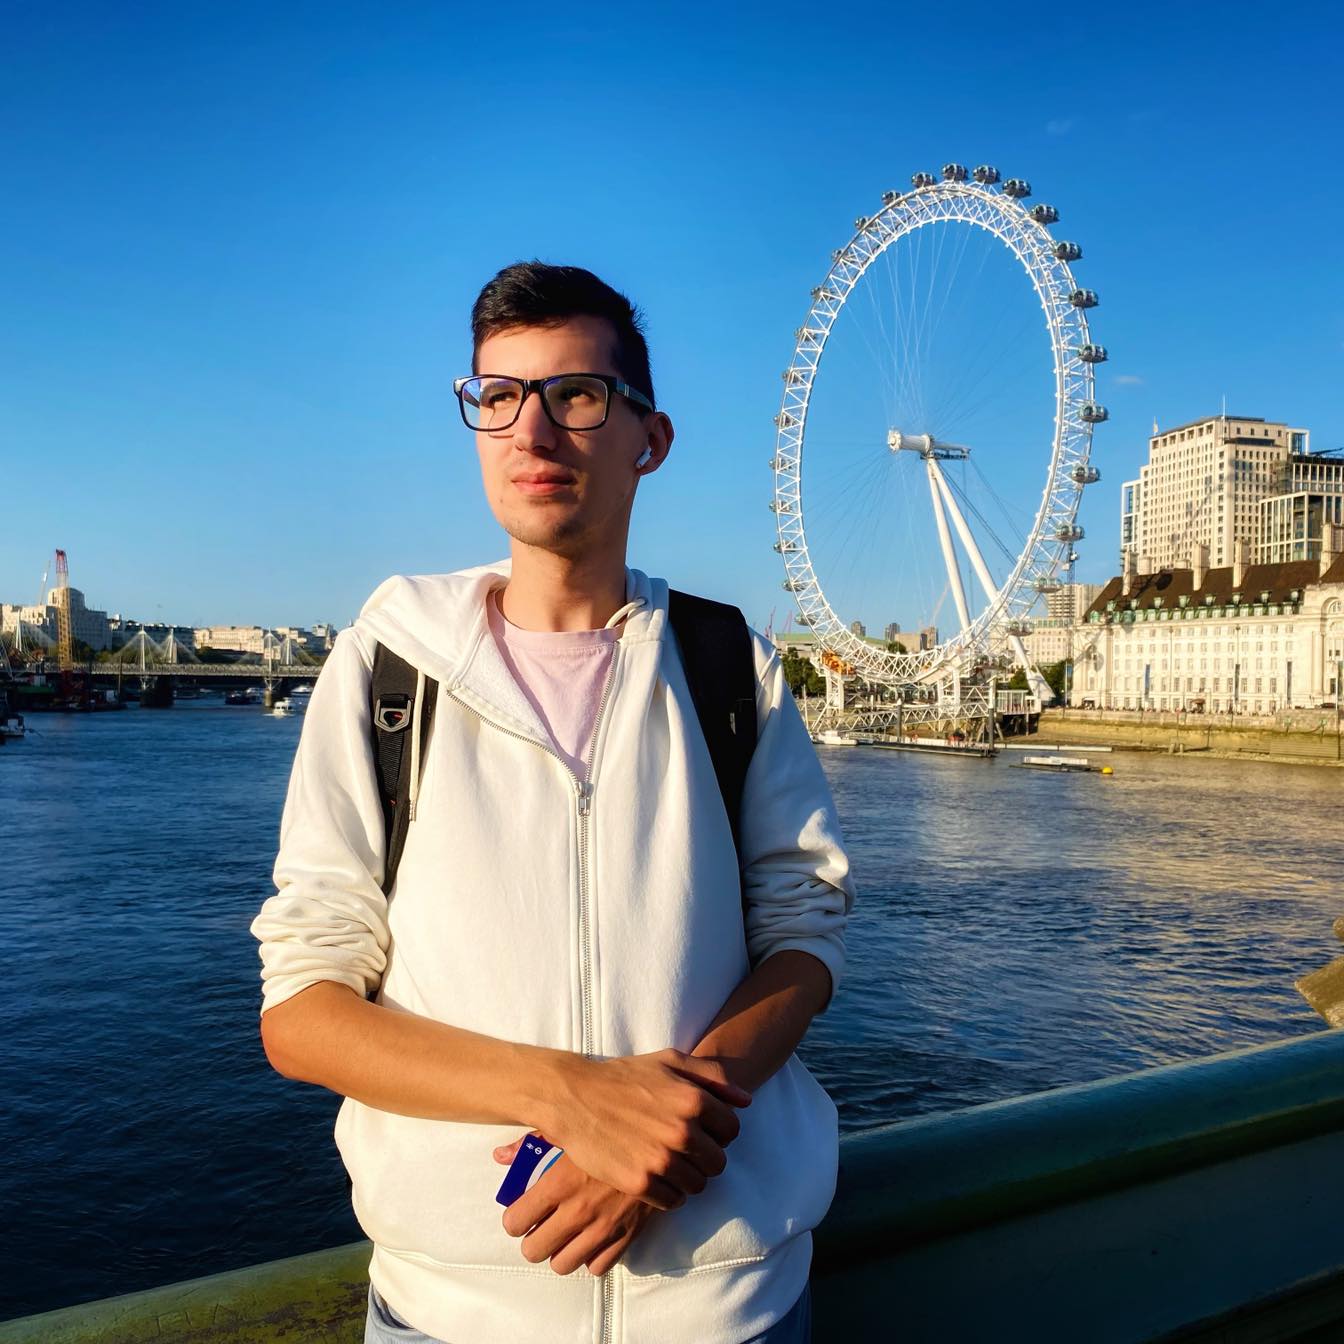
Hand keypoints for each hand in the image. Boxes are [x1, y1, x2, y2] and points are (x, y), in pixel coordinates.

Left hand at [495, 1139, 652, 1275]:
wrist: (660, 1136)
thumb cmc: (610, 1128)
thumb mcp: (569, 1128)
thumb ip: (531, 1145)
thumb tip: (499, 1156)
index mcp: (558, 1183)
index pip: (514, 1222)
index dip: (514, 1218)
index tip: (521, 1212)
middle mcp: (577, 1210)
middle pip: (533, 1250)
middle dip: (533, 1239)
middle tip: (541, 1226)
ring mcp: (602, 1227)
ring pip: (562, 1265)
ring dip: (560, 1251)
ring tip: (566, 1234)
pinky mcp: (626, 1236)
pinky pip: (597, 1267)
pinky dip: (591, 1256)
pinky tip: (593, 1235)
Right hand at [542, 1049, 750, 1209]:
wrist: (575, 1098)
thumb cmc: (624, 1076)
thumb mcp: (669, 1061)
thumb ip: (712, 1076)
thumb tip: (746, 1100)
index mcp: (694, 1099)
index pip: (732, 1130)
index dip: (718, 1131)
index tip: (701, 1130)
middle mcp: (683, 1131)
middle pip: (718, 1163)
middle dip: (706, 1158)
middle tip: (684, 1149)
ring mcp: (662, 1159)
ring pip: (698, 1185)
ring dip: (687, 1177)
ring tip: (668, 1162)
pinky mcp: (641, 1182)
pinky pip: (674, 1201)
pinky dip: (668, 1193)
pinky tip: (654, 1175)